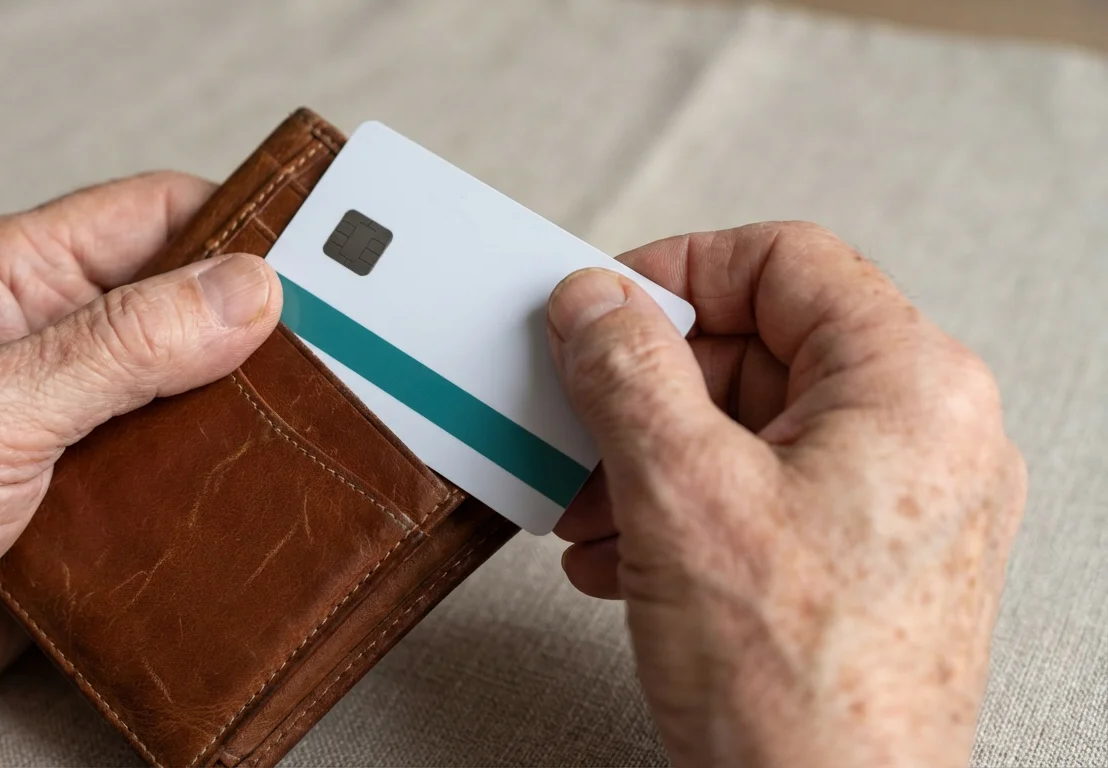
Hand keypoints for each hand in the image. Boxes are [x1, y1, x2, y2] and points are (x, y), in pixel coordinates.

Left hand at [0, 172, 281, 764]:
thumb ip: (121, 346)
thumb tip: (245, 290)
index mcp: (12, 285)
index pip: (150, 218)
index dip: (237, 223)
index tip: (322, 249)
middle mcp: (49, 351)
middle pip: (184, 311)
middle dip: (260, 329)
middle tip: (341, 348)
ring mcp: (71, 433)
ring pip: (190, 401)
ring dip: (245, 416)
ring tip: (317, 425)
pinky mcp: (87, 513)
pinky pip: (177, 485)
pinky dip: (223, 491)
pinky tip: (262, 499)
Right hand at [548, 223, 1024, 766]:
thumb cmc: (799, 689)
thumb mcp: (681, 493)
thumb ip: (627, 371)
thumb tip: (593, 300)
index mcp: (911, 386)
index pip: (786, 260)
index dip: (679, 271)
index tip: (603, 309)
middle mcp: (926, 434)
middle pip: (761, 348)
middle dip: (648, 391)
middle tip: (577, 422)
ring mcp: (900, 503)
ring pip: (752, 428)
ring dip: (651, 459)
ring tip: (589, 509)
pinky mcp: (867, 560)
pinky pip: (765, 494)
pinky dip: (684, 511)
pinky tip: (622, 558)